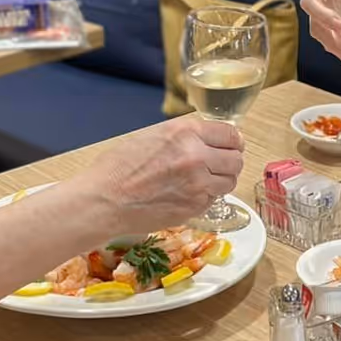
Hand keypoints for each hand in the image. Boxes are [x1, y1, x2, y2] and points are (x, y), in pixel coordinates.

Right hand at [80, 117, 244, 227]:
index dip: (232, 141)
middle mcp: (197, 156)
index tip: (231, 145)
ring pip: (229, 181)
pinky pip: (214, 199)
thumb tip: (207, 140)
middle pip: (236, 159)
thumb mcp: (153, 136)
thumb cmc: (118, 168)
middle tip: (218, 164)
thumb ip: (184, 136)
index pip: (230, 134)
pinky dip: (206, 196)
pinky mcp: (194, 207)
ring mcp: (198, 184)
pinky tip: (188, 193)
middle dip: (229, 161)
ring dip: (220, 180)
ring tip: (203, 180)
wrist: (104, 200)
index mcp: (185, 133)